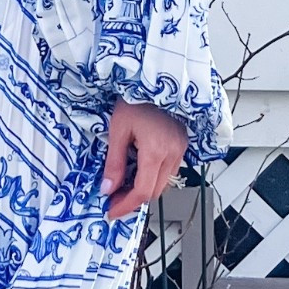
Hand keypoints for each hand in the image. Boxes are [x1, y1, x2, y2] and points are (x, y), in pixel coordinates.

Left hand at [101, 100, 187, 220]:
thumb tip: (108, 188)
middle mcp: (173, 153)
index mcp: (156, 150)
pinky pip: (169, 170)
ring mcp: (180, 149)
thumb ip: (114, 162)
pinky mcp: (181, 144)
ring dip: (144, 189)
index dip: (126, 206)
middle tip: (114, 200)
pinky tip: (138, 171)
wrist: (156, 77)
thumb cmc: (136, 99)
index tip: (112, 211)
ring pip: (164, 183)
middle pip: (155, 191)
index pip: (143, 191)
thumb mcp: (117, 130)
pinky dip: (153, 177)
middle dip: (133, 200)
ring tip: (123, 186)